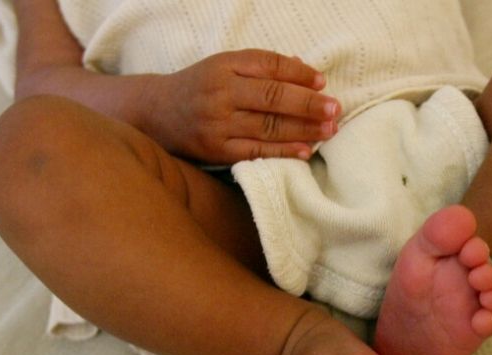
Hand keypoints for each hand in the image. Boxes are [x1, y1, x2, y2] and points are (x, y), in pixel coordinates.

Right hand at [140, 49, 340, 163]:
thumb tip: (306, 71)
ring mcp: (217, 123)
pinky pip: (257, 151)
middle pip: (273, 97)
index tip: (322, 82)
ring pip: (269, 126)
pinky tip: (306, 150)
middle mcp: (220, 92)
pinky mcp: (216, 150)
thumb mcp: (225, 67)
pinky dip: (284, 152)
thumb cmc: (201, 87)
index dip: (299, 73)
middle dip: (309, 103)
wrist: (156, 113)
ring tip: (330, 129)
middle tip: (335, 108)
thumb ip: (262, 68)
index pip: (269, 65)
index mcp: (224, 65)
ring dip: (304, 129)